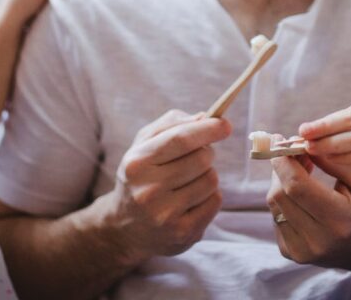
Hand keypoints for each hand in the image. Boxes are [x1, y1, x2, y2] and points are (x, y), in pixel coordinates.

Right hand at [106, 110, 230, 261]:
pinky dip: (210, 195)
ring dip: (207, 175)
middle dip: (206, 152)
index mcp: (137, 164)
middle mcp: (148, 191)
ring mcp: (165, 215)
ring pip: (211, 180)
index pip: (180, 140)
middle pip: (202, 159)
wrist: (125, 229)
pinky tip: (192, 199)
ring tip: (189, 181)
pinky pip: (215, 201)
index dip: (208, 129)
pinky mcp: (183, 233)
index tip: (225, 124)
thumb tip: (204, 118)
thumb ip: (170, 125)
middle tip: (197, 156)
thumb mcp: (142, 146)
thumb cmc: (140, 177)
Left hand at [266, 153, 350, 284]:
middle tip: (294, 152)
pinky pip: (276, 217)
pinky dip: (284, 200)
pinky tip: (300, 195)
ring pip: (274, 205)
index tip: (279, 141)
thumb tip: (302, 144)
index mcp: (340, 221)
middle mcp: (318, 241)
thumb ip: (336, 160)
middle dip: (282, 168)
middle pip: (280, 195)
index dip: (284, 161)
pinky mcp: (292, 254)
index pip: (297, 187)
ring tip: (300, 171)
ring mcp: (302, 251)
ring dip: (281, 183)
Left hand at [298, 99, 350, 194]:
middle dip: (321, 130)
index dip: (323, 122)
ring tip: (308, 151)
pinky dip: (344, 160)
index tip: (302, 130)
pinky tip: (330, 163)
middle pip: (347, 122)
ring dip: (328, 146)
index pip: (347, 114)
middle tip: (299, 137)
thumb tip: (322, 135)